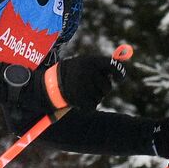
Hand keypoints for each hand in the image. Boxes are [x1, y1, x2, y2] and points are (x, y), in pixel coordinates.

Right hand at [7, 54, 123, 115]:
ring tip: (81, 91)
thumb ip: (98, 65)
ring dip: (94, 97)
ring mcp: (85, 87)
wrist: (48, 85)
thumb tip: (118, 71)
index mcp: (90, 61)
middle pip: (108, 86)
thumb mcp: (82, 62)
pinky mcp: (81, 100)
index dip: (119, 73)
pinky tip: (78, 100)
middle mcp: (89, 73)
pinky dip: (88, 106)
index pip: (112, 66)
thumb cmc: (67, 72)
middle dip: (103, 88)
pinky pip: (93, 106)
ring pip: (101, 97)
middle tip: (92, 86)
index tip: (120, 77)